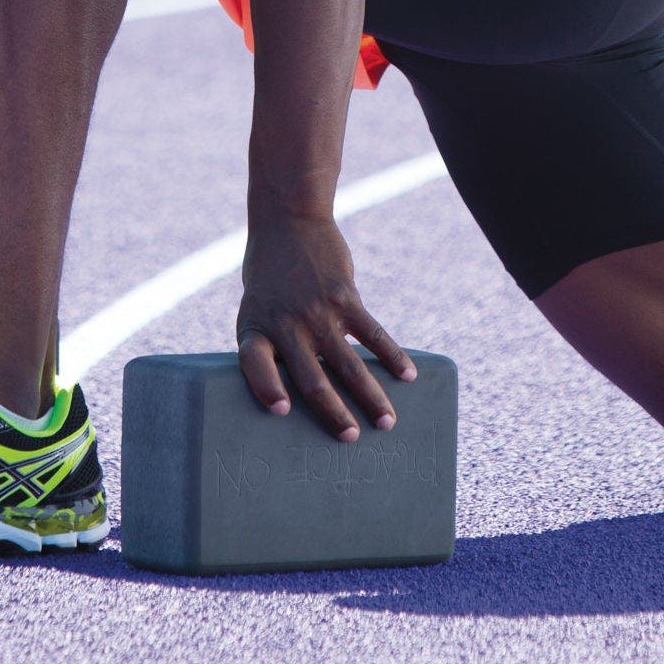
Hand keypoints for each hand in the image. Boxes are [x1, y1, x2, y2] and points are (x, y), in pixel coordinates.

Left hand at [236, 212, 414, 439]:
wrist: (288, 224)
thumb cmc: (268, 280)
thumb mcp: (256, 313)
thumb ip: (273, 350)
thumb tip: (298, 398)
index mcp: (255, 331)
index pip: (255, 364)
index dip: (267, 387)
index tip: (281, 411)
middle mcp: (286, 325)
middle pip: (311, 377)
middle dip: (334, 412)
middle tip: (351, 439)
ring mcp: (318, 311)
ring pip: (348, 362)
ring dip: (369, 395)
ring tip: (387, 422)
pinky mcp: (345, 297)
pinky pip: (372, 333)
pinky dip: (391, 355)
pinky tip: (408, 375)